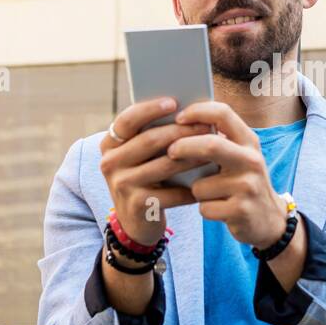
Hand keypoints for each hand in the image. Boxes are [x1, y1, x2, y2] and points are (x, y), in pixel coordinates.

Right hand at [99, 97, 211, 245]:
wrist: (137, 222)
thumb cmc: (146, 178)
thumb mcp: (141, 156)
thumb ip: (153, 134)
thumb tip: (189, 110)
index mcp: (110, 144)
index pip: (127, 120)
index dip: (149, 109)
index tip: (174, 102)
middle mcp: (110, 162)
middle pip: (150, 140)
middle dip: (182, 131)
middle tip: (208, 127)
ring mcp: (122, 185)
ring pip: (165, 164)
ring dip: (193, 156)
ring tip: (215, 150)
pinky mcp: (137, 205)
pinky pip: (171, 192)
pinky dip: (192, 186)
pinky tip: (209, 181)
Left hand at [166, 101, 287, 249]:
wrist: (269, 220)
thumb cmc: (243, 183)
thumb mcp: (239, 156)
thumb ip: (219, 139)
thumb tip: (181, 122)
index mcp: (249, 142)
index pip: (223, 113)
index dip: (197, 112)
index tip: (178, 118)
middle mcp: (252, 161)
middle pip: (211, 145)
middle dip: (184, 147)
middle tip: (170, 151)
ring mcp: (248, 187)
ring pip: (200, 185)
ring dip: (196, 191)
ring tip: (212, 194)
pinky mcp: (241, 210)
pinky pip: (205, 207)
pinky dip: (205, 209)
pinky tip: (219, 210)